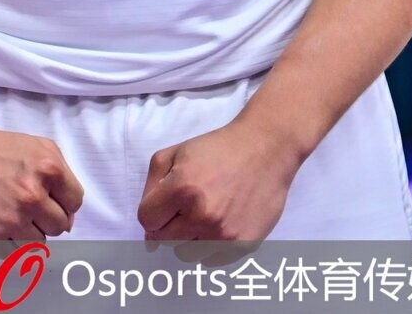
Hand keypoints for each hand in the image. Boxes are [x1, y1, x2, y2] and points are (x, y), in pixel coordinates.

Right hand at [0, 120, 85, 244]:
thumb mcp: (36, 146)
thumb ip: (60, 176)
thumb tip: (68, 217)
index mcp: (49, 169)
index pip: (75, 204)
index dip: (62, 203)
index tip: (47, 199)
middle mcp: (33, 196)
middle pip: (59, 226)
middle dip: (45, 218)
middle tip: (24, 207)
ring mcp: (11, 219)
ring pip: (37, 244)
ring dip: (25, 233)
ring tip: (6, 214)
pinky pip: (12, 254)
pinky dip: (6, 244)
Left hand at [135, 119, 303, 248]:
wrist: (265, 150)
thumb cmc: (217, 149)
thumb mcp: (173, 153)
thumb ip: (151, 188)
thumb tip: (147, 229)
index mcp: (182, 189)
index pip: (147, 220)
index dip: (153, 210)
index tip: (166, 202)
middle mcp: (202, 215)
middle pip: (164, 240)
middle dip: (169, 224)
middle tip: (186, 207)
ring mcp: (224, 234)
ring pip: (187, 254)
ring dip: (189, 239)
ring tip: (204, 215)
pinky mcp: (243, 245)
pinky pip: (212, 261)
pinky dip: (210, 247)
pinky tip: (219, 224)